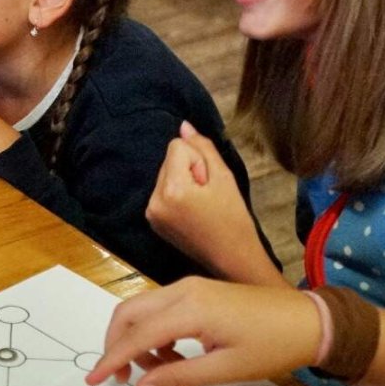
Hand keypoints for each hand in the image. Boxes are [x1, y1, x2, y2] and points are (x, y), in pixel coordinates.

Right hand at [84, 277, 323, 385]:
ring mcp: (191, 286)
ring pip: (143, 308)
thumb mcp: (226, 369)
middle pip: (129, 312)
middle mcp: (184, 289)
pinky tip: (173, 356)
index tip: (94, 380)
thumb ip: (179, 378)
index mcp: (190, 309)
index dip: (113, 359)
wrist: (310, 320)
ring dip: (136, 339)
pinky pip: (161, 308)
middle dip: (115, 344)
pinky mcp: (200, 290)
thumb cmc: (273, 347)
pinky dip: (154, 332)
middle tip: (118, 378)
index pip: (137, 335)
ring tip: (155, 372)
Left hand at [145, 123, 278, 283]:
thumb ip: (203, 147)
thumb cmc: (233, 219)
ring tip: (202, 205)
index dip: (198, 160)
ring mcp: (151, 213)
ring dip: (183, 181)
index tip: (209, 183)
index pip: (177, 147)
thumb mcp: (224, 177)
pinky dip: (177, 194)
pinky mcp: (153, 220)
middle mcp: (154, 201)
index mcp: (171, 190)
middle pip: (169, 160)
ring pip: (166, 173)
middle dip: (189, 169)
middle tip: (208, 195)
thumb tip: (183, 126)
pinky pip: (163, 190)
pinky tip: (193, 211)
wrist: (231, 259)